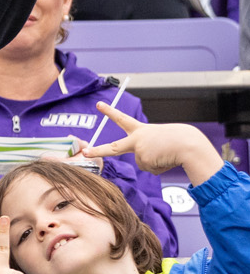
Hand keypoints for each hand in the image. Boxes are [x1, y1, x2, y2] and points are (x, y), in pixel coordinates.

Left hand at [80, 102, 223, 183]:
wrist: (188, 144)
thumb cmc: (179, 140)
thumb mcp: (160, 140)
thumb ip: (148, 149)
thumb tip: (145, 164)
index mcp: (140, 130)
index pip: (122, 119)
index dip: (109, 112)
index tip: (98, 104)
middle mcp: (136, 140)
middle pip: (112, 148)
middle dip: (98, 150)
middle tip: (85, 151)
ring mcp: (139, 151)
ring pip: (144, 163)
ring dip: (156, 162)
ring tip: (166, 153)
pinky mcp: (144, 161)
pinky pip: (151, 169)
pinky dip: (160, 167)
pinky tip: (167, 159)